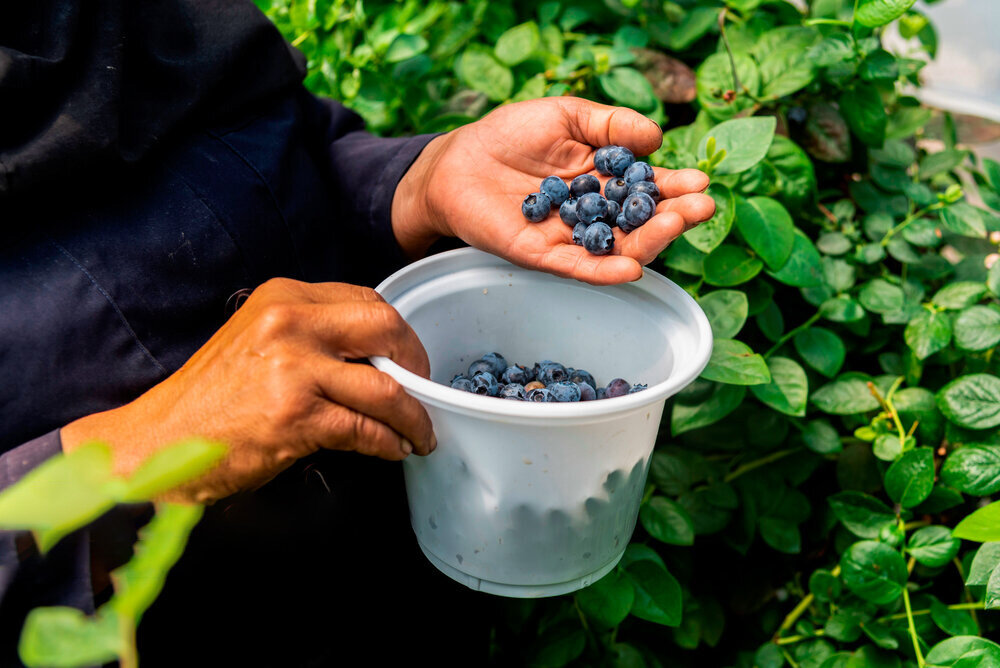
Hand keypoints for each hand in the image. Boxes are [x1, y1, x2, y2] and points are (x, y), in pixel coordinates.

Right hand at [60, 279, 435, 503]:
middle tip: (423, 389)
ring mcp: (293, 367)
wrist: (159, 441)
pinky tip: (394, 449)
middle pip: (387, 328)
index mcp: (284, 297)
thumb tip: (377, 354)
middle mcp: (290, 322)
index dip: (398, 333)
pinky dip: (390, 442)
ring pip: (385, 386)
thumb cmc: (212, 398)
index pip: (366, 300)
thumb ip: (313, 335)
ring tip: (420, 432)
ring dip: (413, 415)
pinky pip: (365, 428)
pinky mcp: (294, 414)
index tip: (408, 358)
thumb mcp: (260, 341)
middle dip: (417, 363)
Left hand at [392, 96, 714, 284]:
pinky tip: (632, 268)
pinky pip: (579, 267)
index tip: (702, 183)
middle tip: (700, 207)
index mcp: (604, 179)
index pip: (647, 188)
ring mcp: (570, 237)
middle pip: (641, 222)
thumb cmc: (509, 135)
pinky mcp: (542, 256)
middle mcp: (594, 213)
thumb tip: (656, 138)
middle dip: (673, 215)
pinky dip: (605, 271)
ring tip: (673, 224)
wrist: (457, 161)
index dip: (675, 187)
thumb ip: (609, 125)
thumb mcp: (566, 115)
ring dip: (649, 241)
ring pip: (617, 248)